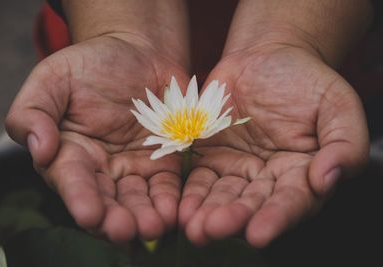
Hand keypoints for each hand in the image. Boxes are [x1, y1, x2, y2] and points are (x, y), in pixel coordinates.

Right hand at [6, 34, 188, 240]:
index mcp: (70, 153)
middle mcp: (101, 168)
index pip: (72, 180)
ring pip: (137, 199)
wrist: (137, 51)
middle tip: (124, 230)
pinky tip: (172, 212)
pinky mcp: (164, 161)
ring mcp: (134, 167)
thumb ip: (34, 111)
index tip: (89, 214)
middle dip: (114, 218)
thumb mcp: (53, 78)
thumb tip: (39, 149)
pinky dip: (169, 199)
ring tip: (151, 227)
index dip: (80, 197)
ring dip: (144, 216)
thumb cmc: (91, 64)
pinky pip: (166, 185)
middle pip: (106, 199)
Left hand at [179, 44, 368, 247]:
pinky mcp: (209, 156)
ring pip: (221, 196)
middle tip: (214, 229)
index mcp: (301, 173)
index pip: (290, 201)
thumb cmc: (305, 81)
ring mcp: (235, 168)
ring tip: (195, 228)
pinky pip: (199, 177)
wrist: (267, 58)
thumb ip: (344, 143)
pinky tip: (182, 208)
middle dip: (233, 219)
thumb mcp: (337, 104)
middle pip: (250, 204)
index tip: (259, 233)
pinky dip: (191, 193)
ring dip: (207, 213)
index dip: (276, 217)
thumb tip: (327, 178)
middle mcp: (266, 178)